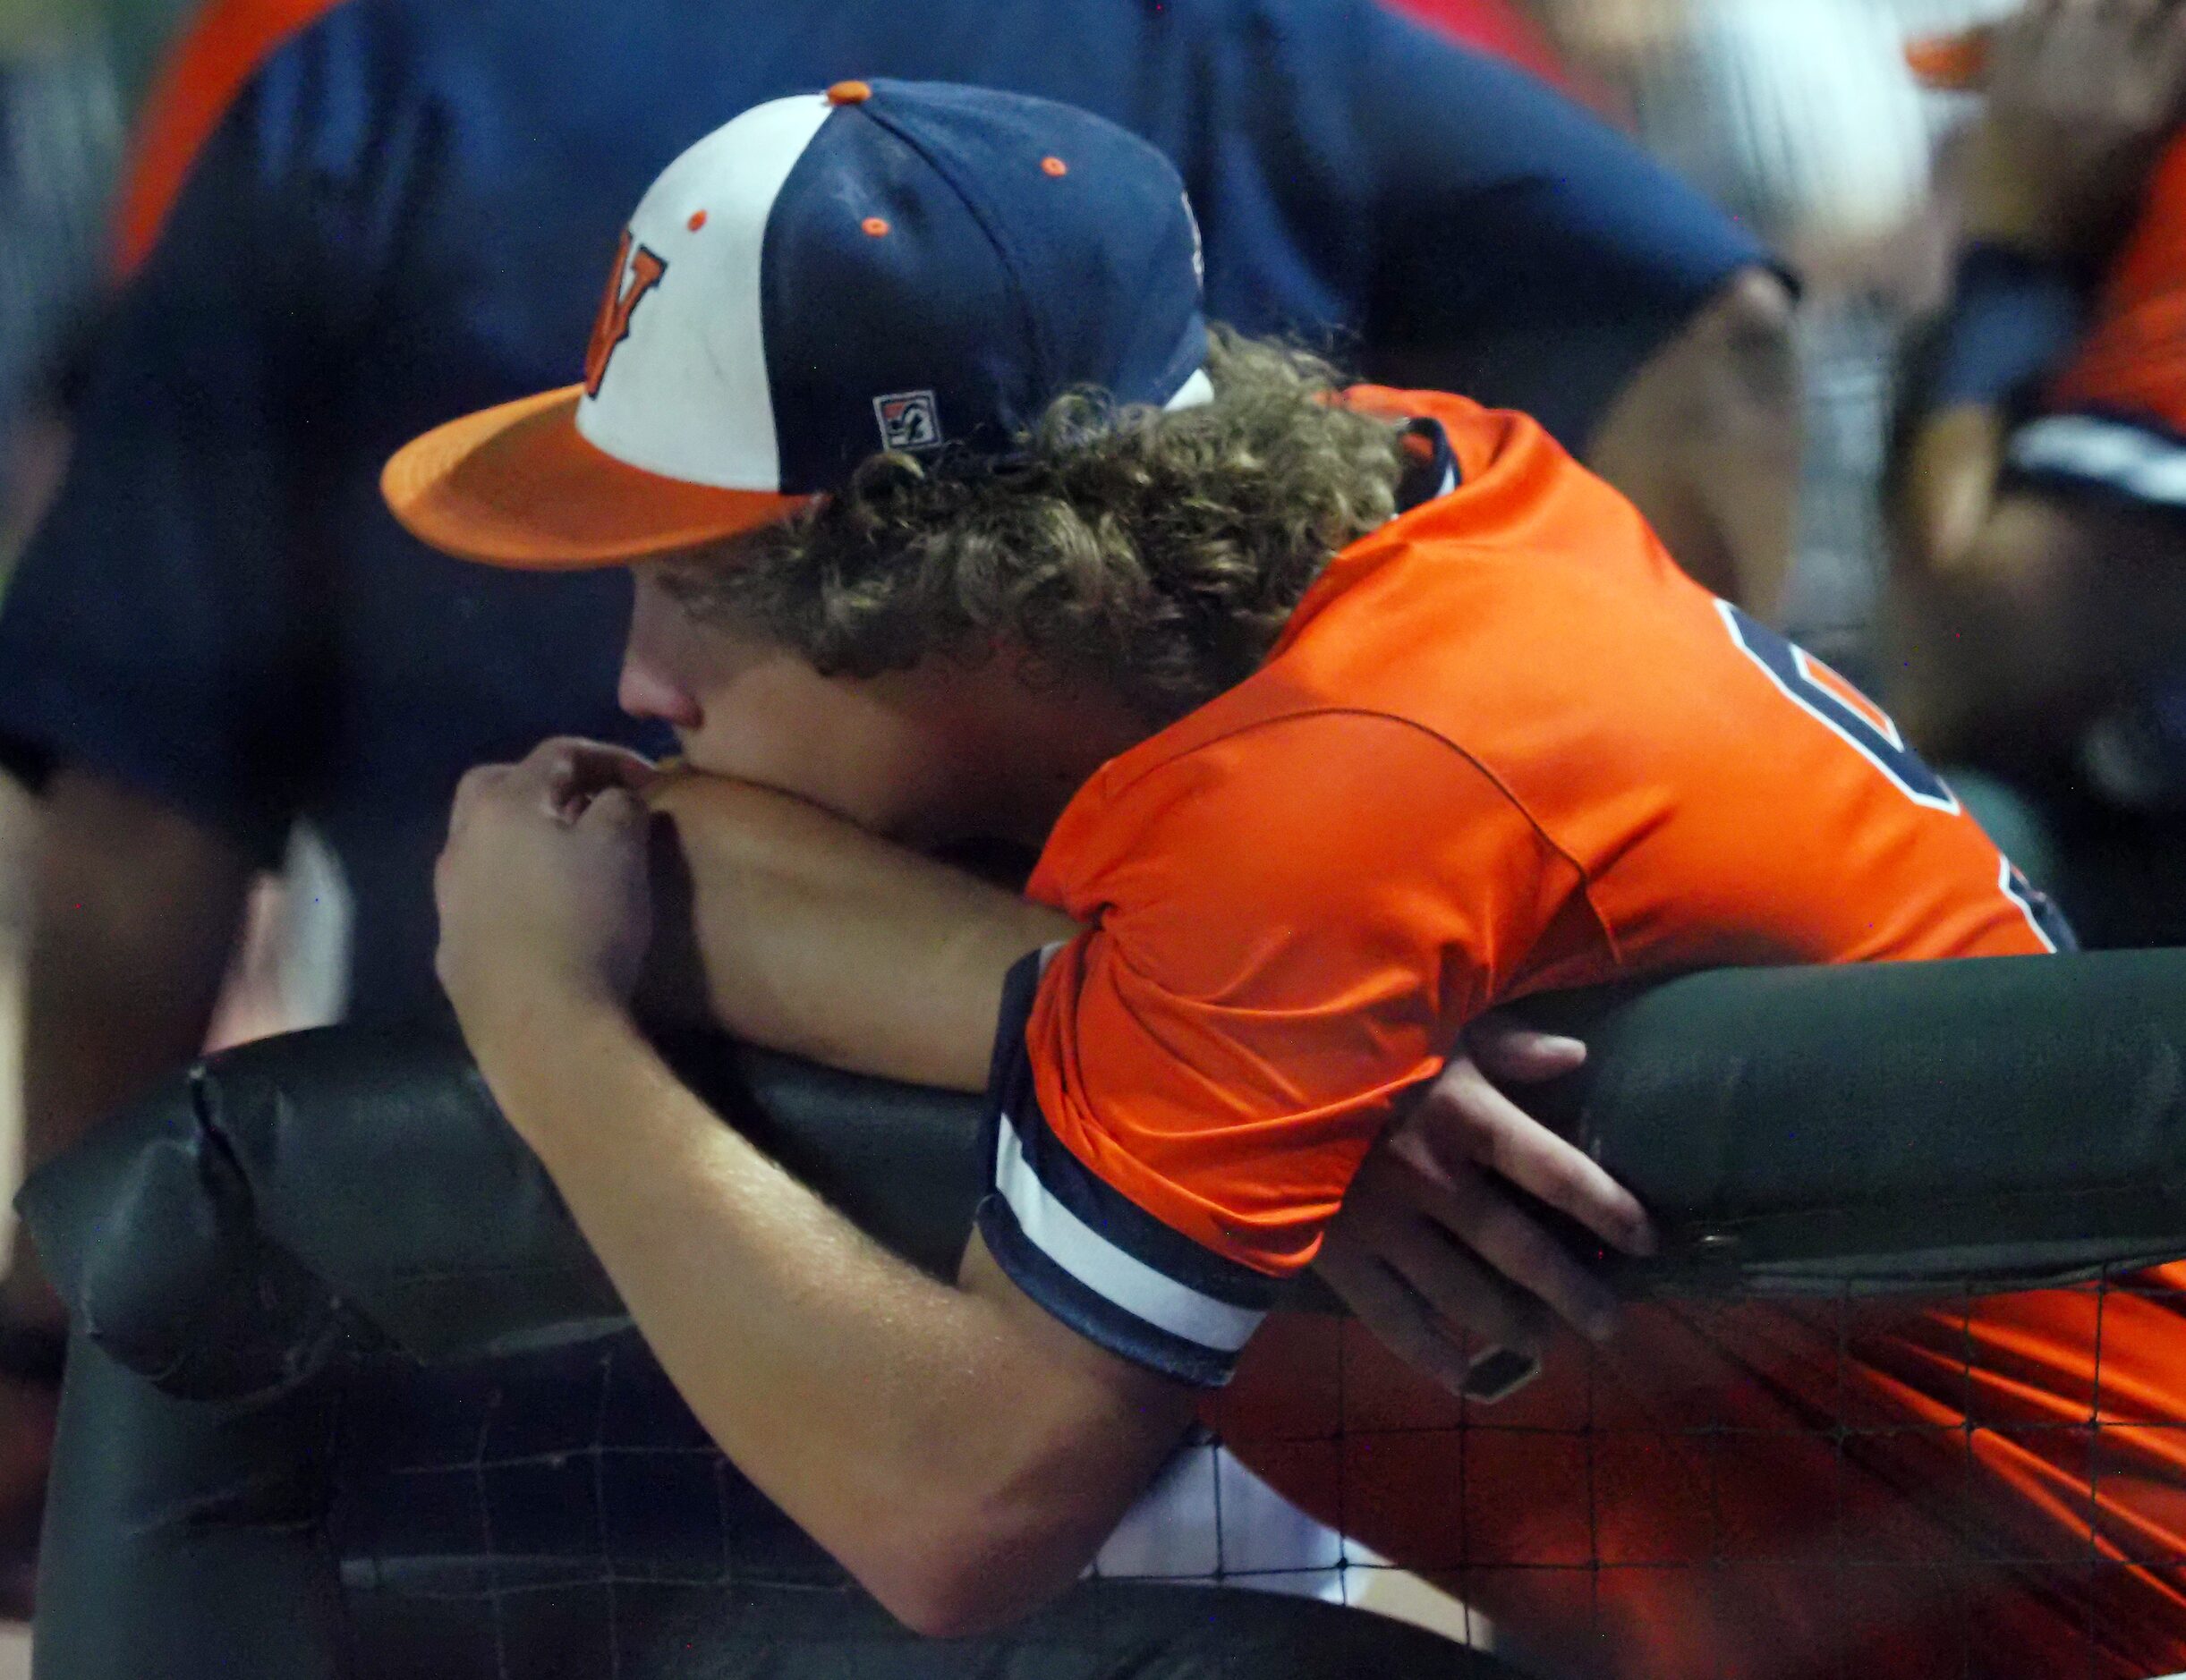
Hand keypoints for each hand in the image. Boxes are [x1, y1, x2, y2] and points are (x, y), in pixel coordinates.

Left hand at [435, 738, 659, 1044]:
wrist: (541, 1026)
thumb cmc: (586, 922)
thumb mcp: (622, 848)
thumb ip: (621, 804)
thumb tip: (614, 798)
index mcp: (503, 805)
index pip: (556, 753)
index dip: (609, 756)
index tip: (651, 780)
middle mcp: (462, 842)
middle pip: (497, 785)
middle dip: (546, 784)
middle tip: (592, 803)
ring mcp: (449, 898)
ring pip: (483, 843)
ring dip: (524, 838)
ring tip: (569, 858)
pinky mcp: (453, 949)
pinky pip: (483, 896)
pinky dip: (513, 887)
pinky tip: (544, 912)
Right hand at [1314, 1016, 1655, 1400]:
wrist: (1248, 1078)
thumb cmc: (1350, 1040)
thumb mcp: (1432, 1025)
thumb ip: (1505, 1044)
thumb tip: (1576, 1057)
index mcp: (1467, 1117)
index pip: (1561, 1174)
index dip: (1612, 1210)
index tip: (1647, 1241)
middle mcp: (1438, 1181)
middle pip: (1524, 1252)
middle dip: (1576, 1294)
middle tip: (1612, 1324)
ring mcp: (1387, 1227)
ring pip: (1467, 1295)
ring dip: (1514, 1326)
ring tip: (1544, 1344)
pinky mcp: (1340, 1257)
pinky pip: (1395, 1320)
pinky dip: (1433, 1355)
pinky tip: (1464, 1374)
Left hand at [1957, 0, 2185, 258]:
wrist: (2019, 261)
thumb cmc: (2094, 222)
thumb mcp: (2149, 156)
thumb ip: (2166, 91)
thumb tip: (2169, 37)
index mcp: (2149, 104)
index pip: (2184, 19)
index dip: (2177, 10)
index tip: (2171, 15)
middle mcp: (2103, 81)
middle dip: (2139, 1)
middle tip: (2134, 12)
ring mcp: (2047, 78)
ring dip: (2090, 1)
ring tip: (2097, 13)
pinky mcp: (2002, 86)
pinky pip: (2025, 20)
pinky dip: (2042, 10)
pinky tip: (2056, 17)